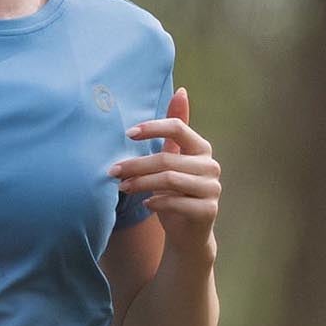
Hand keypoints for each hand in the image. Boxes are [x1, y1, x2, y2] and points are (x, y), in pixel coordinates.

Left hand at [110, 88, 220, 262]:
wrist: (188, 234)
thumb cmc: (176, 193)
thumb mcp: (173, 160)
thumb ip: (174, 132)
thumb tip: (181, 91)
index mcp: (202, 149)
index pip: (178, 128)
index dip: (152, 128)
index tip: (127, 134)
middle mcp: (211, 166)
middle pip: (167, 159)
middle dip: (136, 164)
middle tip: (113, 170)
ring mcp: (212, 189)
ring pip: (169, 180)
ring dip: (141, 183)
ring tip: (122, 187)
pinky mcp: (208, 210)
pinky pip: (176, 203)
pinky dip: (156, 202)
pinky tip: (145, 204)